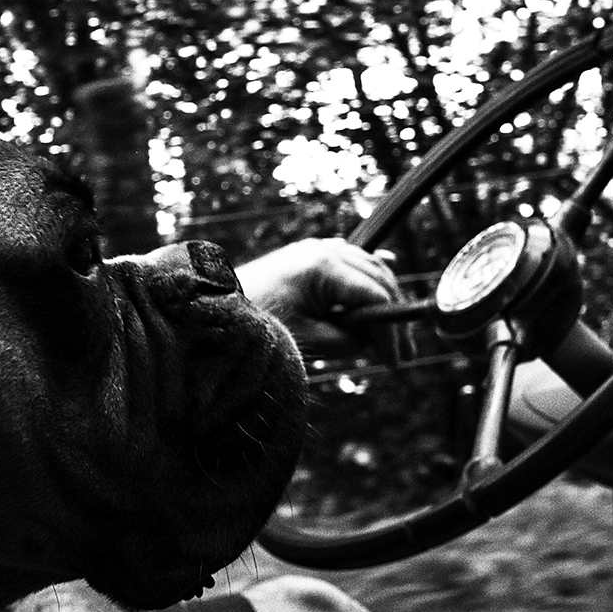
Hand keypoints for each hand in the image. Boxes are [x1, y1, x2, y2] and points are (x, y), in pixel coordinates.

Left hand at [234, 238, 398, 359]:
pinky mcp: (309, 254)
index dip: (390, 333)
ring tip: (390, 336)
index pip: (375, 297)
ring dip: (383, 298)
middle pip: (379, 280)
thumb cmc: (254, 320)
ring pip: (370, 267)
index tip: (396, 363)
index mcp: (324, 266)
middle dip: (392, 319)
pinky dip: (368, 275)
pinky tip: (384, 278)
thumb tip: (374, 339)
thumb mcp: (305, 338)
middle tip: (400, 356)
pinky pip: (351, 260)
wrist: (213, 302)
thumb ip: (346, 339)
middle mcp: (324, 250)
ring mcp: (317, 248)